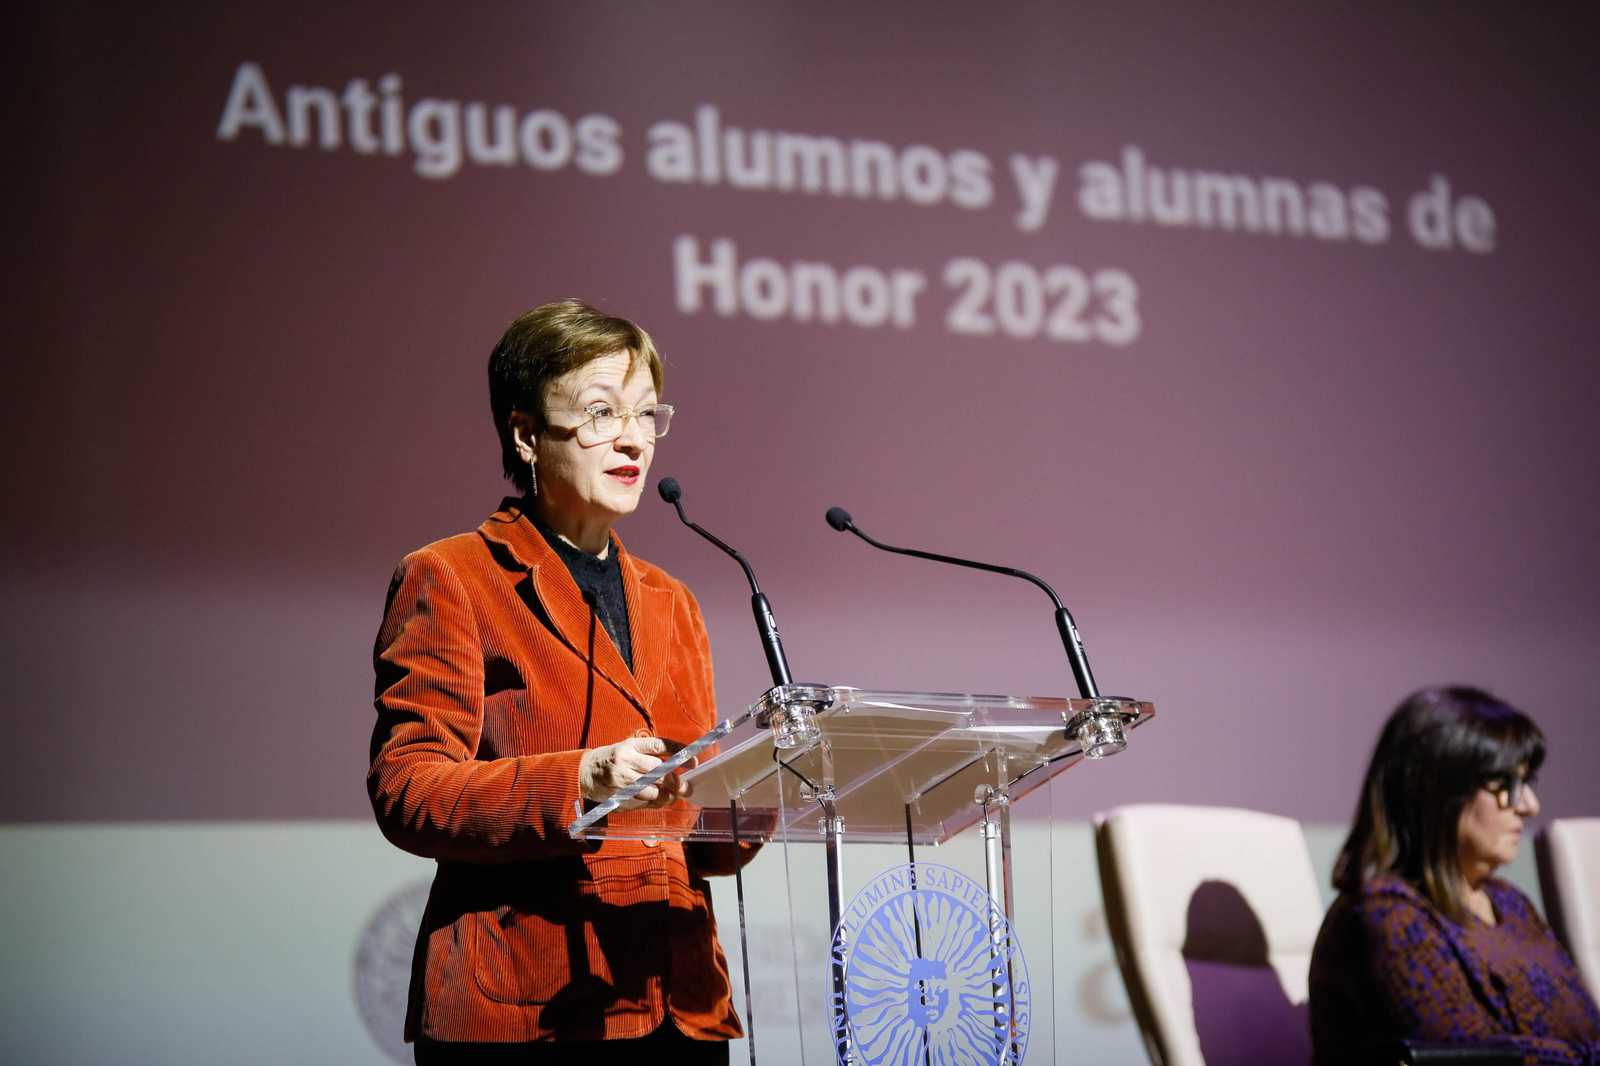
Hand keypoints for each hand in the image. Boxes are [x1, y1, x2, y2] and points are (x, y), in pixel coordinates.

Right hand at [578, 736, 696, 811]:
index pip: (659, 745)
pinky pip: (642, 802)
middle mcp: (626, 761)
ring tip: (673, 797)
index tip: (693, 760)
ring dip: (667, 795)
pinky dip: (654, 802)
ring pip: (652, 790)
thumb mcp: (628, 749)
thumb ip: (650, 755)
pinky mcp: (618, 796)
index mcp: (630, 745)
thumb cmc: (612, 760)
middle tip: (687, 787)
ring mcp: (621, 780)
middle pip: (658, 771)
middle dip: (677, 781)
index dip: (679, 752)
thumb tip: (678, 767)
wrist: (583, 774)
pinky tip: (658, 801)